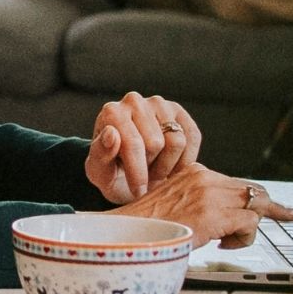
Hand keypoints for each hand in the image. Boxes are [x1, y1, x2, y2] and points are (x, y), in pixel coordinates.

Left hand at [86, 92, 200, 202]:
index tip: (138, 192)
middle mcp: (134, 101)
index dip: (138, 173)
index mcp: (111, 113)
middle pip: (157, 143)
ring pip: (177, 141)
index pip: (133, 144)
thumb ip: (101, 154)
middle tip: (144, 177)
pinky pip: (192, 139)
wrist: (128, 170)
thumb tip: (111, 133)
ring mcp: (158, 104)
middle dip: (151, 169)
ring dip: (168, 165)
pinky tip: (170, 166)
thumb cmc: (112, 171)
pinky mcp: (178, 113)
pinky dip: (184, 160)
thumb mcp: (100, 172)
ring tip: (155, 170)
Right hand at [106, 166, 292, 249]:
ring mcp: (211, 194)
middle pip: (252, 191)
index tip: (272, 203)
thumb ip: (198, 202)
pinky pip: (249, 224)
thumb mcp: (174, 204)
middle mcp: (205, 178)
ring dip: (245, 230)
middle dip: (271, 207)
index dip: (253, 196)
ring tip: (225, 242)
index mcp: (195, 173)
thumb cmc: (146, 225)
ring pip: (253, 207)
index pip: (235, 182)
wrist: (129, 233)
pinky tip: (222, 245)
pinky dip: (242, 239)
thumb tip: (220, 217)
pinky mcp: (214, 214)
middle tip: (290, 215)